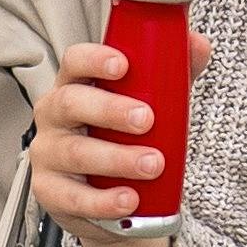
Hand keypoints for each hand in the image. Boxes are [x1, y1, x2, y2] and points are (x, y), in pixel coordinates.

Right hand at [30, 38, 167, 246]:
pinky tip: (129, 200)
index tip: (123, 65)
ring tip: (153, 164)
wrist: (113, 200)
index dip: (94, 59)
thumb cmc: (126, 139)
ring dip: (116, 158)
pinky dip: (103, 200)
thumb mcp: (150, 104)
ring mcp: (47, 154)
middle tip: (147, 120)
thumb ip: (173, 74)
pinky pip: (73, 197)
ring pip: (75, 153)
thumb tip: (199, 45)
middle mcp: (54, 116)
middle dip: (109, 109)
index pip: (75, 62)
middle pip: (70, 103)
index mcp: (75, 86)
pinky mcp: (50, 192)